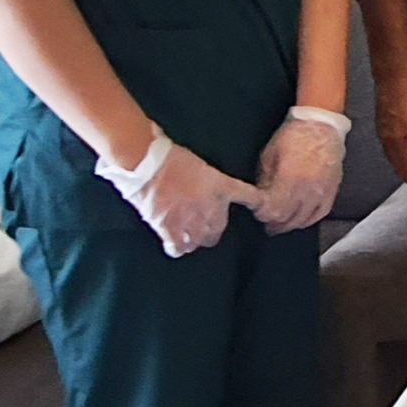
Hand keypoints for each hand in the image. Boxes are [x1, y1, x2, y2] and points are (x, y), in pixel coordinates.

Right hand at [123, 144, 264, 258]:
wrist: (146, 163)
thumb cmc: (169, 158)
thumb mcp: (200, 165)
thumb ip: (210, 181)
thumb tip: (207, 189)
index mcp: (221, 186)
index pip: (250, 197)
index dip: (257, 204)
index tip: (261, 208)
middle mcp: (210, 207)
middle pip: (219, 229)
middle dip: (212, 229)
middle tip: (201, 224)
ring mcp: (191, 220)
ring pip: (201, 241)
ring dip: (195, 239)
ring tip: (187, 235)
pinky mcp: (170, 229)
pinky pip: (179, 248)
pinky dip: (177, 248)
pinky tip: (174, 243)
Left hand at [254, 110, 347, 234]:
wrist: (321, 125)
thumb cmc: (292, 136)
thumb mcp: (269, 156)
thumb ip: (265, 181)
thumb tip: (261, 199)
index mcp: (289, 179)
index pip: (273, 210)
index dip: (262, 215)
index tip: (257, 213)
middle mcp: (307, 189)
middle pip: (288, 218)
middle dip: (274, 223)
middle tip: (266, 222)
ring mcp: (322, 191)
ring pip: (304, 219)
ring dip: (289, 224)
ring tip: (280, 224)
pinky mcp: (332, 190)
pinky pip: (320, 213)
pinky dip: (308, 220)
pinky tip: (300, 220)